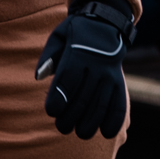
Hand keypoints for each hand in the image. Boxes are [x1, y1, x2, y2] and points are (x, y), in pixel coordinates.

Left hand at [36, 0, 134, 138]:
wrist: (105, 26)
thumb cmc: (74, 36)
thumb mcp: (58, 37)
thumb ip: (47, 57)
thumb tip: (39, 77)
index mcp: (78, 54)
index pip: (67, 81)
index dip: (58, 100)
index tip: (52, 111)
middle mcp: (96, 66)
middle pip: (82, 99)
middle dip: (70, 119)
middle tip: (62, 126)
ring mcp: (110, 76)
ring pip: (100, 107)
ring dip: (89, 125)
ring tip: (79, 132)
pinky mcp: (120, 84)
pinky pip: (119, 106)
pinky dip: (113, 121)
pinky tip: (105, 132)